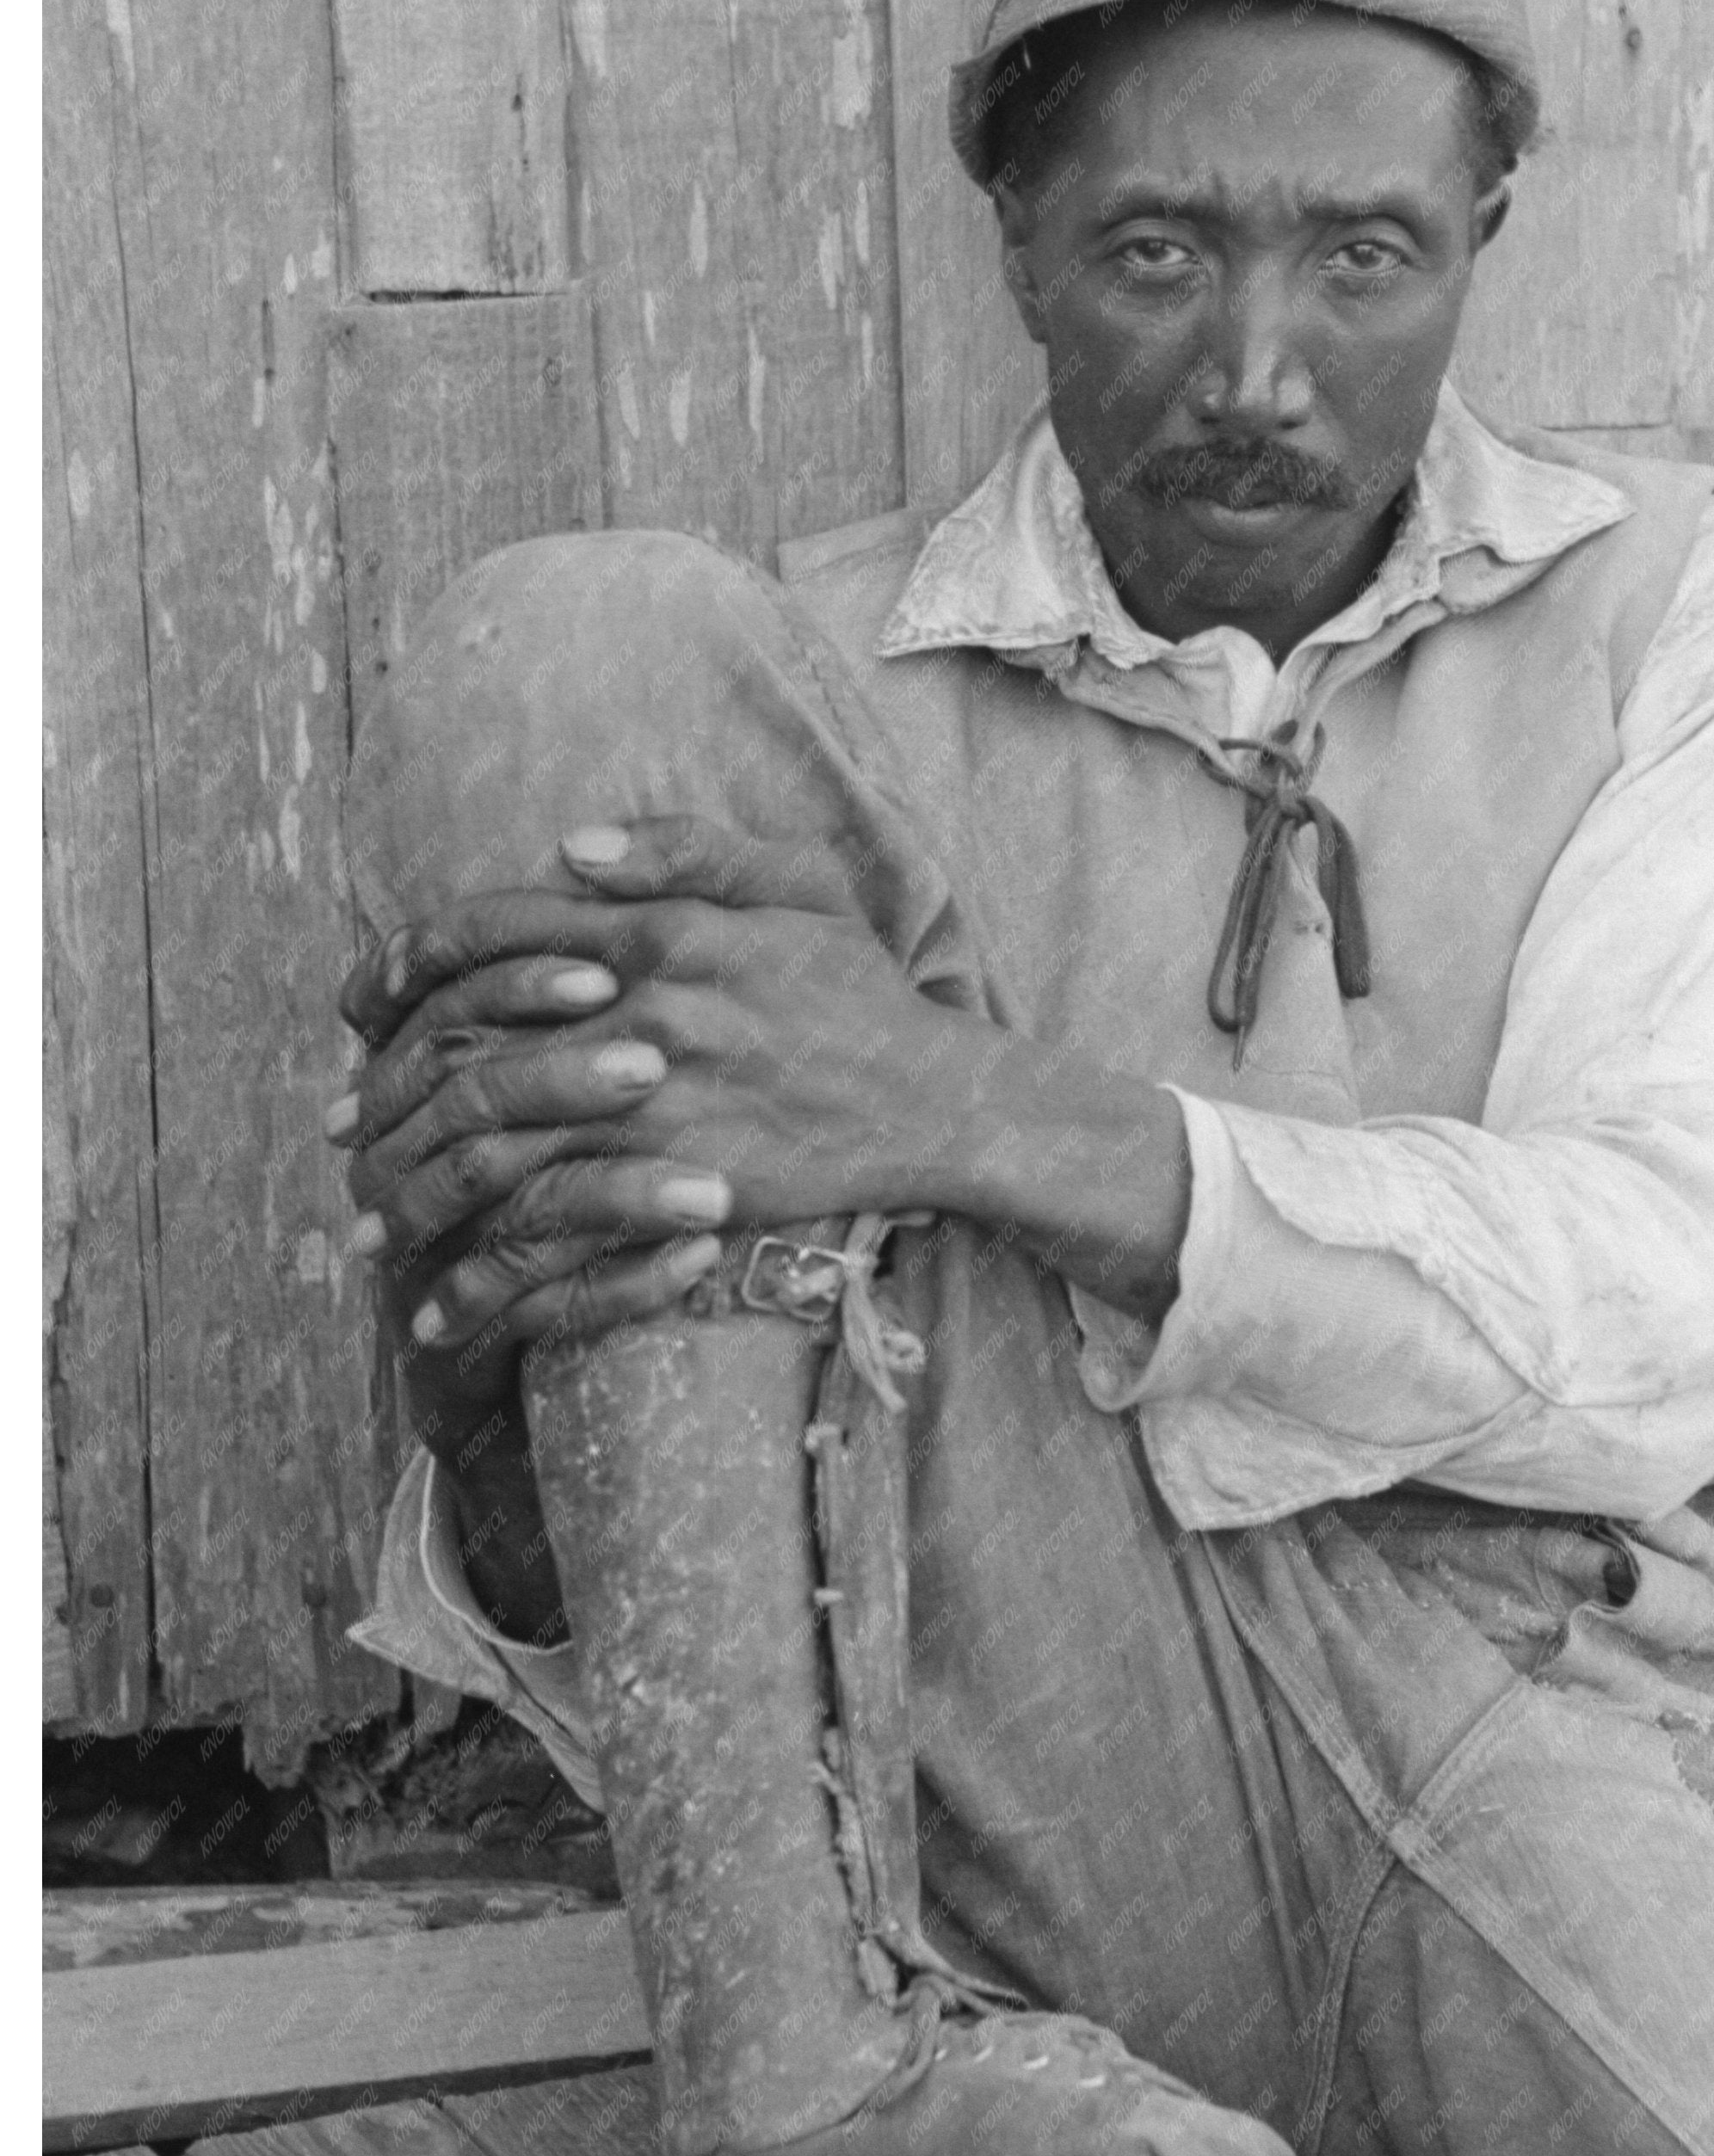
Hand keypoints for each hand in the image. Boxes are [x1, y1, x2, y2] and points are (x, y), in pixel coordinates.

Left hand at [330, 817, 991, 1364]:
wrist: (935, 1101)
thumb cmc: (858, 992)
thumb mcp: (796, 883)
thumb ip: (686, 849)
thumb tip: (570, 847)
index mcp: (656, 933)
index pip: (493, 931)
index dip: (409, 961)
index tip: (359, 999)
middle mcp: (640, 1015)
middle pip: (469, 1048)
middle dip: (383, 1092)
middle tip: (335, 1126)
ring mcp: (654, 1109)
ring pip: (496, 1153)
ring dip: (417, 1195)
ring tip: (369, 1229)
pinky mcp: (677, 1192)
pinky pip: (560, 1236)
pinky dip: (494, 1276)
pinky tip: (449, 1307)